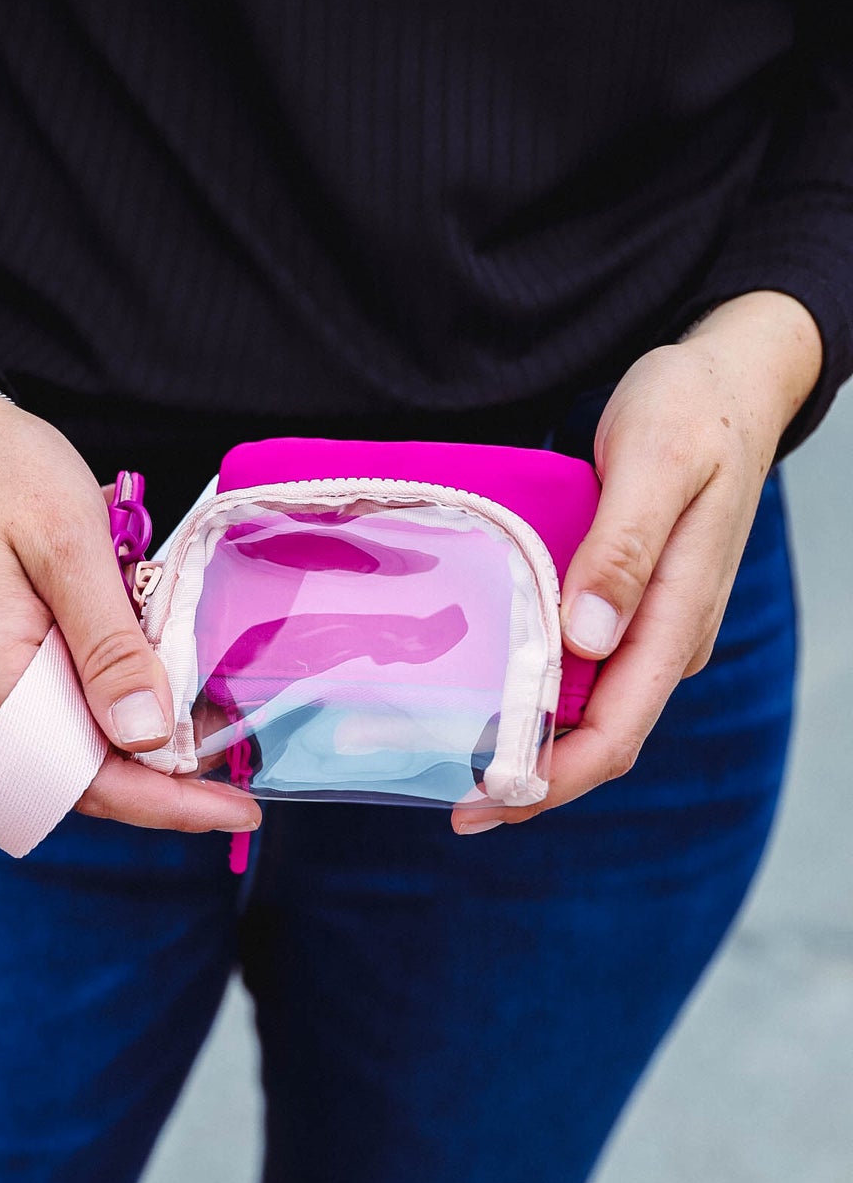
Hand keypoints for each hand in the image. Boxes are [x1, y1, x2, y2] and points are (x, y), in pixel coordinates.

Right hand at [0, 351, 260, 834]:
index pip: (85, 776)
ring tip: (206, 753)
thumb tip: (145, 739)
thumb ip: (109, 645)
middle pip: (75, 785)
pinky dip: (100, 736)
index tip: (240, 811)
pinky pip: (44, 735)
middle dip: (159, 793)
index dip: (167, 802)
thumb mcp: (71, 542)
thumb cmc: (2, 473)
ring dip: (133, 767)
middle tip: (238, 791)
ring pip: (61, 767)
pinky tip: (150, 720)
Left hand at [451, 290, 820, 834]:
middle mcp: (668, 635)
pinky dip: (537, 700)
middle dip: (534, 782)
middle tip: (455, 806)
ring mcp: (651, 625)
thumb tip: (588, 639)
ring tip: (457, 767)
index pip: (620, 730)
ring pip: (591, 713)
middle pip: (602, 740)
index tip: (489, 800)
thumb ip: (623, 547)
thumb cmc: (691, 408)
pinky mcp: (630, 606)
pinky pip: (585, 674)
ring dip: (532, 748)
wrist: (727, 376)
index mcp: (679, 614)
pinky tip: (489, 703)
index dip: (555, 779)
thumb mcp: (655, 459)